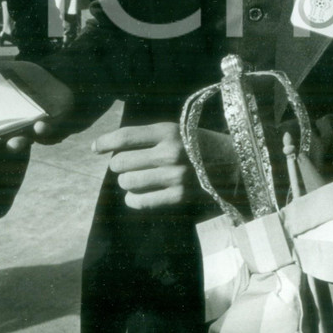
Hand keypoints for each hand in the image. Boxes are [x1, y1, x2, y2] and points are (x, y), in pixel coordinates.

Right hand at [0, 56, 74, 150]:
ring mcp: (31, 131)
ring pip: (21, 142)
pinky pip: (47, 136)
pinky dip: (43, 132)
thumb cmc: (29, 78)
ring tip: (16, 140)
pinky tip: (41, 125)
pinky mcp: (52, 129)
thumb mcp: (4, 69)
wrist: (62, 78)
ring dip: (18, 143)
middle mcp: (11, 128)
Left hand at [92, 123, 236, 209]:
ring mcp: (175, 176)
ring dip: (127, 181)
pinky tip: (136, 195)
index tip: (95, 148)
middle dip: (119, 165)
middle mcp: (171, 152)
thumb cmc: (200, 144)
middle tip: (128, 164)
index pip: (126, 137)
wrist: (237, 163)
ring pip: (127, 182)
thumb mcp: (178, 131)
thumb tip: (109, 149)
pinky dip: (132, 200)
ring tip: (137, 179)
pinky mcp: (179, 197)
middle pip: (121, 162)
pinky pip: (140, 202)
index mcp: (170, 131)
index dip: (105, 142)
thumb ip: (148, 138)